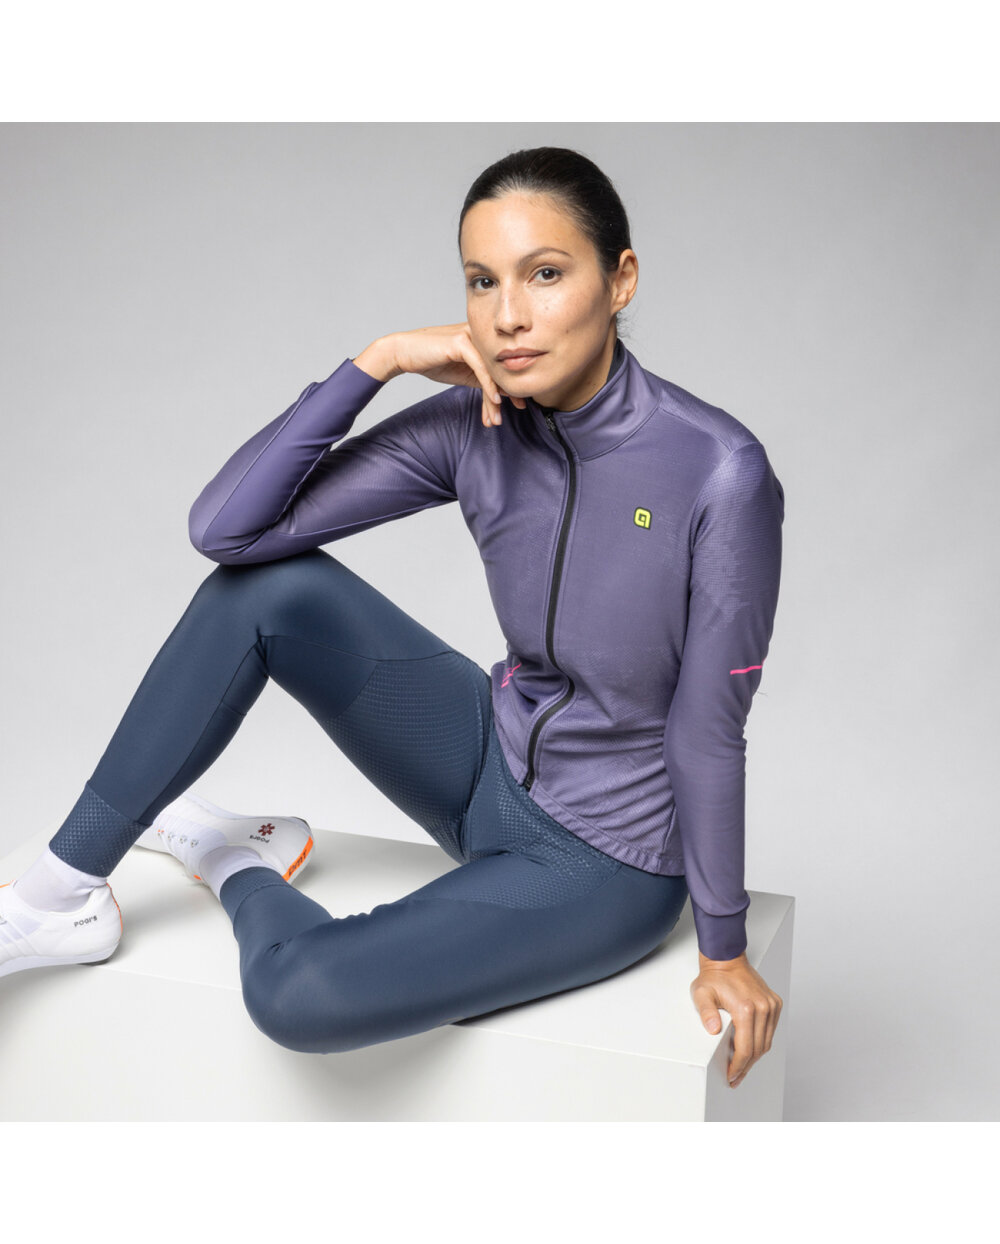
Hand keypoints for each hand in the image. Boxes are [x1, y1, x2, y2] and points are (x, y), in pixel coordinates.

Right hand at [355, 324, 526, 427]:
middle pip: (501, 365)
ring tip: (498, 416)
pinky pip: (481, 368)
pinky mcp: (461, 342)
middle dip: (511, 390)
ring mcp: (471, 335)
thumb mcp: (463, 373)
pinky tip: (496, 400)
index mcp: (483, 339)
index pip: (503, 363)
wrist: (403, 353)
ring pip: (492, 369)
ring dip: (497, 396)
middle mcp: (480, 334)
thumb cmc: (432, 361)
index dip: (512, 383)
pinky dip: (489, 386)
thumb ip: (482, 379)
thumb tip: (504, 393)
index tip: (520, 403)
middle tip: (521, 408)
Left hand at [690, 950, 782, 1088]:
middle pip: (758, 1049)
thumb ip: (706, 1013)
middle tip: (735, 1078)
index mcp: (746, 1008)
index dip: (738, 1066)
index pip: (746, 1048)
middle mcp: (763, 1007)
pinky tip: (750, 1048)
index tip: (731, 1076)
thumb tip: (713, 1029)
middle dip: (746, 1067)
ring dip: (754, 1057)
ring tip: (742, 1067)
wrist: (726, 958)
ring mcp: (771, 1005)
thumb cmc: (714, 977)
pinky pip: (770, 1030)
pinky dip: (761, 1042)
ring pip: (766, 1042)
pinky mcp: (774, 1003)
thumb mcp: (701, 994)